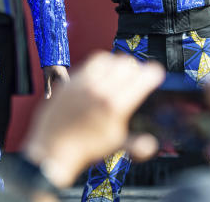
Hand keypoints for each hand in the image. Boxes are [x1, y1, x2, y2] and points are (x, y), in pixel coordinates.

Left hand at [22, 53, 163, 187]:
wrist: (53, 149)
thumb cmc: (85, 150)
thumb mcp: (115, 146)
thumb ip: (137, 145)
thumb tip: (152, 145)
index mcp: (115, 106)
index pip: (141, 78)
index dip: (153, 73)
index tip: (156, 72)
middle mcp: (100, 90)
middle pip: (126, 64)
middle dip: (136, 68)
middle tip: (138, 75)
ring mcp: (83, 84)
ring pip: (108, 59)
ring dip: (117, 63)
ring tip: (120, 72)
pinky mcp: (70, 81)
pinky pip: (89, 63)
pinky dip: (100, 64)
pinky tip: (101, 74)